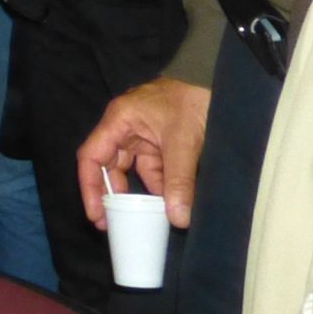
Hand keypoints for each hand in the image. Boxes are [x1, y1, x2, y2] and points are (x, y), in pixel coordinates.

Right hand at [77, 76, 211, 228]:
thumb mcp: (183, 143)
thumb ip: (178, 182)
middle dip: (113, 195)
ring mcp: (144, 134)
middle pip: (109, 166)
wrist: (222, 89)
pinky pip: (154, 169)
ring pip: (133, 170)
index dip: (90, 186)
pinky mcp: (161, 142)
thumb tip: (178, 219)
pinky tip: (169, 202)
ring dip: (142, 193)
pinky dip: (160, 186)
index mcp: (119, 119)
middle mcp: (126, 127)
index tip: (97, 214)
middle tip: (115, 224)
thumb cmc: (193, 103)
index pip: (92, 156)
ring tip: (148, 218)